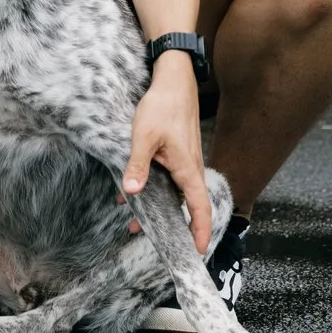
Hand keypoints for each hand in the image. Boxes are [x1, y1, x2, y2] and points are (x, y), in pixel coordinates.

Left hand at [123, 56, 213, 252]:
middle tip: (159, 244)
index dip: (201, 231)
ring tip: (137, 224)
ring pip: (175, 193)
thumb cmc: (162, 107)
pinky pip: (168, 180)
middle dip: (175, 227)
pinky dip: (154, 190)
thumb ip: (137, 165)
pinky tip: (130, 192)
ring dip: (160, 209)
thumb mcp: (144, 137)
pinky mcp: (176, 154)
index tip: (198, 252)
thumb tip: (131, 193)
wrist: (173, 80)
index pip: (199, 208)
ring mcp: (184, 162)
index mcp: (187, 169)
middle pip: (187, 206)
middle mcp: (190, 169)